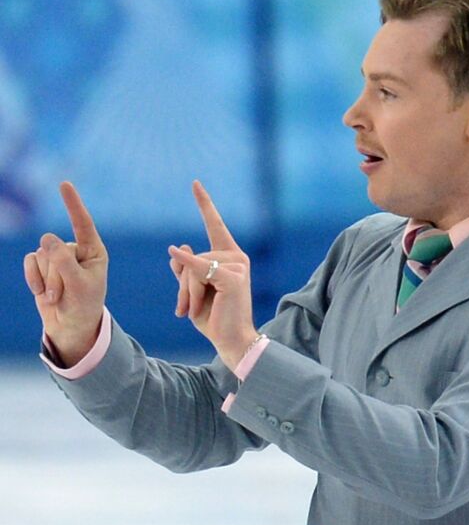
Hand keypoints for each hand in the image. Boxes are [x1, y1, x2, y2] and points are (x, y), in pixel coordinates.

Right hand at [24, 182, 108, 362]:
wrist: (70, 325)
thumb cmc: (83, 305)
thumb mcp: (79, 285)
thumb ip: (64, 262)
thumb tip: (46, 238)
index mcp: (94, 251)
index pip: (82, 223)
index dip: (72, 204)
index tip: (64, 184)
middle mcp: (75, 249)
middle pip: (54, 247)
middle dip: (56, 274)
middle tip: (66, 293)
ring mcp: (56, 256)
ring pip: (40, 256)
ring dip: (46, 280)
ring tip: (58, 296)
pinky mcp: (40, 265)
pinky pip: (29, 262)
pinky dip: (33, 279)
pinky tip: (42, 293)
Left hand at [166, 180, 256, 368]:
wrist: (231, 340)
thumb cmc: (213, 317)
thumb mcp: (193, 291)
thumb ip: (186, 269)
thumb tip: (180, 245)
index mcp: (230, 257)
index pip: (215, 225)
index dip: (205, 204)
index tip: (195, 184)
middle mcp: (237, 257)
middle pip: (193, 256)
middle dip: (183, 284)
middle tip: (184, 309)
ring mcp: (238, 267)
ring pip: (193, 266)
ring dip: (186, 291)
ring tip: (191, 311)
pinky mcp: (232, 278)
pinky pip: (199, 269)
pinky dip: (186, 265)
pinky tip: (174, 253)